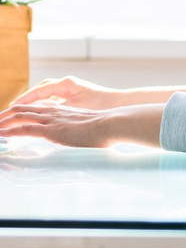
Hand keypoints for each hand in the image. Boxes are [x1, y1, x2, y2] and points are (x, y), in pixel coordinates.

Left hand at [0, 102, 165, 148]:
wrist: (112, 124)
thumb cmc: (107, 128)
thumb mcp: (90, 128)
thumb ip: (81, 131)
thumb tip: (84, 139)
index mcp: (63, 111)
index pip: (35, 108)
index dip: (20, 111)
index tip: (10, 118)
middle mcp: (54, 112)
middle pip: (22, 109)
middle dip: (5, 115)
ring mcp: (52, 120)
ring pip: (19, 116)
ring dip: (3, 122)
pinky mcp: (51, 131)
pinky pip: (24, 129)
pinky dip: (9, 131)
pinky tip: (1, 135)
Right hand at [10, 76, 127, 109]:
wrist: (122, 106)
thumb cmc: (102, 105)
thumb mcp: (75, 109)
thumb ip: (56, 111)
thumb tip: (38, 114)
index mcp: (66, 84)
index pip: (39, 90)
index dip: (24, 100)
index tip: (12, 108)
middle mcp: (68, 85)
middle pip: (41, 91)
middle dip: (27, 100)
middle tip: (13, 110)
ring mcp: (73, 92)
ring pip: (48, 97)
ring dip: (36, 104)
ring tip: (23, 113)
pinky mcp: (78, 100)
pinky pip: (57, 103)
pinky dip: (47, 108)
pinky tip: (42, 117)